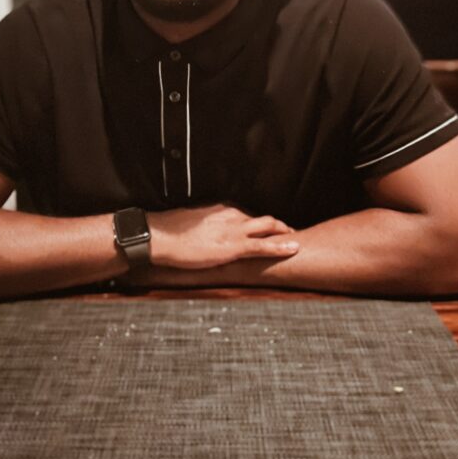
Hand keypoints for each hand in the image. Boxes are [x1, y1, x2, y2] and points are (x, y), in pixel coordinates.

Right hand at [147, 204, 298, 269]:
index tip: (266, 229)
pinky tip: (293, 248)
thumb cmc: (171, 232)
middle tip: (288, 233)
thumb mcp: (193, 224)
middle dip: (278, 226)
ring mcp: (234, 230)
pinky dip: (280, 247)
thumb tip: (209, 233)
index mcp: (222, 210)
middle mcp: (232, 215)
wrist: (162, 237)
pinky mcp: (234, 246)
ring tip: (295, 240)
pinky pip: (263, 246)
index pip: (247, 215)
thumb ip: (207, 225)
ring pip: (268, 228)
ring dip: (284, 233)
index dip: (260, 224)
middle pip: (263, 219)